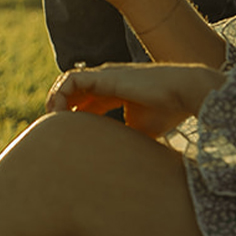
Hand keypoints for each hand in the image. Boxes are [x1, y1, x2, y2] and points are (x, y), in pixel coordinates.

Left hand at [46, 63, 226, 138]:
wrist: (183, 92)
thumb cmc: (167, 111)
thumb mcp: (140, 130)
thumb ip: (123, 137)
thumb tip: (114, 160)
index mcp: (115, 91)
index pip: (86, 101)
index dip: (73, 116)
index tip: (66, 136)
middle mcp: (106, 81)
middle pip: (73, 92)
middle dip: (60, 109)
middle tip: (54, 131)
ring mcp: (103, 76)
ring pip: (68, 84)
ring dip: (56, 101)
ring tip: (53, 122)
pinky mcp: (103, 75)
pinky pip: (70, 80)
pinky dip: (60, 95)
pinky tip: (60, 114)